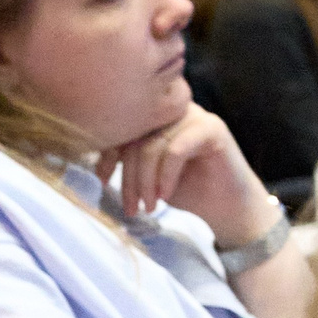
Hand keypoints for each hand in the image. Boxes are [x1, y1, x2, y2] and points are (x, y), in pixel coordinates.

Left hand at [96, 104, 281, 247]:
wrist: (226, 207)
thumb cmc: (184, 189)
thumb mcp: (146, 173)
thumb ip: (127, 158)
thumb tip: (90, 161)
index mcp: (154, 116)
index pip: (120, 128)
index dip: (106, 154)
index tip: (101, 180)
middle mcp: (172, 110)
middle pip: (134, 138)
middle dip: (127, 177)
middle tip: (130, 207)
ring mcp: (194, 116)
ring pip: (152, 146)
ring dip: (145, 182)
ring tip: (147, 206)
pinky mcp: (212, 128)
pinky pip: (176, 150)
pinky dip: (166, 177)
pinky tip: (165, 196)